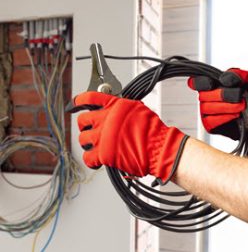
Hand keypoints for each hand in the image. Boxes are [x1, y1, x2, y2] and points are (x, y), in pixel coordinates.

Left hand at [72, 92, 187, 183]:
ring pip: (83, 139)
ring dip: (89, 143)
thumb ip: (121, 107)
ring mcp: (103, 137)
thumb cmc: (153, 131)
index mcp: (114, 106)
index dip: (79, 101)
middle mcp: (106, 119)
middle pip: (82, 120)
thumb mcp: (138, 109)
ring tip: (97, 146)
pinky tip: (97, 160)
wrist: (159, 148)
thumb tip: (113, 108)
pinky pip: (87, 158)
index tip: (75, 104)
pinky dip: (91, 160)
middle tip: (91, 130)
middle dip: (85, 126)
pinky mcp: (103, 154)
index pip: (89, 98)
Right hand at [188, 68, 247, 146]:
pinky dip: (224, 117)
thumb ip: (237, 74)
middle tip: (239, 96)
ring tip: (242, 106)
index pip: (196, 82)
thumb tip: (225, 78)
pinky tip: (235, 115)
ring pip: (207, 108)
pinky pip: (211, 120)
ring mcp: (207, 111)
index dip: (200, 82)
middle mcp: (207, 97)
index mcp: (212, 83)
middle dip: (222, 95)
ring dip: (227, 107)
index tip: (211, 84)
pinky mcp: (210, 125)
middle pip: (203, 95)